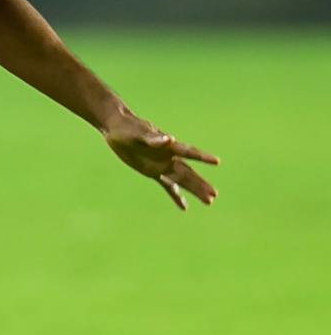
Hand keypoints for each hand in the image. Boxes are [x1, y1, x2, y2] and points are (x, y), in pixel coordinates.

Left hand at [102, 113, 218, 210]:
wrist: (117, 128)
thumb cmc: (128, 128)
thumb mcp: (138, 134)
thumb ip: (154, 139)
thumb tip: (170, 139)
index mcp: (167, 146)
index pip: (188, 152)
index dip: (202, 156)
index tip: (217, 161)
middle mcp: (168, 157)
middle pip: (188, 172)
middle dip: (200, 183)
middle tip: (214, 195)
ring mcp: (161, 165)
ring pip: (181, 180)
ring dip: (194, 189)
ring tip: (210, 200)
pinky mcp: (152, 171)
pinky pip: (166, 185)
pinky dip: (175, 195)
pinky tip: (184, 207)